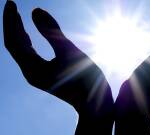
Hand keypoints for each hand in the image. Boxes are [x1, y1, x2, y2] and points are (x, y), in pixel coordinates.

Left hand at [3, 1, 113, 133]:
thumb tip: (35, 10)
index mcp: (33, 69)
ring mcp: (37, 75)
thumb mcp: (70, 52)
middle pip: (15, 46)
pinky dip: (27, 43)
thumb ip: (53, 32)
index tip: (10, 3)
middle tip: (11, 6)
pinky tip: (29, 36)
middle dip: (12, 25)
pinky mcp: (44, 75)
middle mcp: (31, 73)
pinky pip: (29, 56)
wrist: (94, 102)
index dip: (10, 21)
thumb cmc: (85, 79)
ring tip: (17, 17)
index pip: (13, 41)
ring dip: (19, 33)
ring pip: (21, 51)